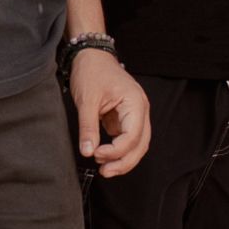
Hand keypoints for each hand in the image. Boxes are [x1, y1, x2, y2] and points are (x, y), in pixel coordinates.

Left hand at [68, 47, 150, 176]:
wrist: (92, 57)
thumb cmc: (92, 72)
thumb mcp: (87, 100)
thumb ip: (88, 127)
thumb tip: (87, 151)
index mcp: (135, 103)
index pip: (133, 135)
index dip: (116, 151)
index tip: (96, 155)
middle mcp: (140, 109)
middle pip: (141, 144)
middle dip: (124, 161)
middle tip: (104, 171)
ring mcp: (135, 114)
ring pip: (138, 144)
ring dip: (124, 159)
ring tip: (105, 169)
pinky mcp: (126, 118)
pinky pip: (128, 139)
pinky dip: (119, 151)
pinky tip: (105, 158)